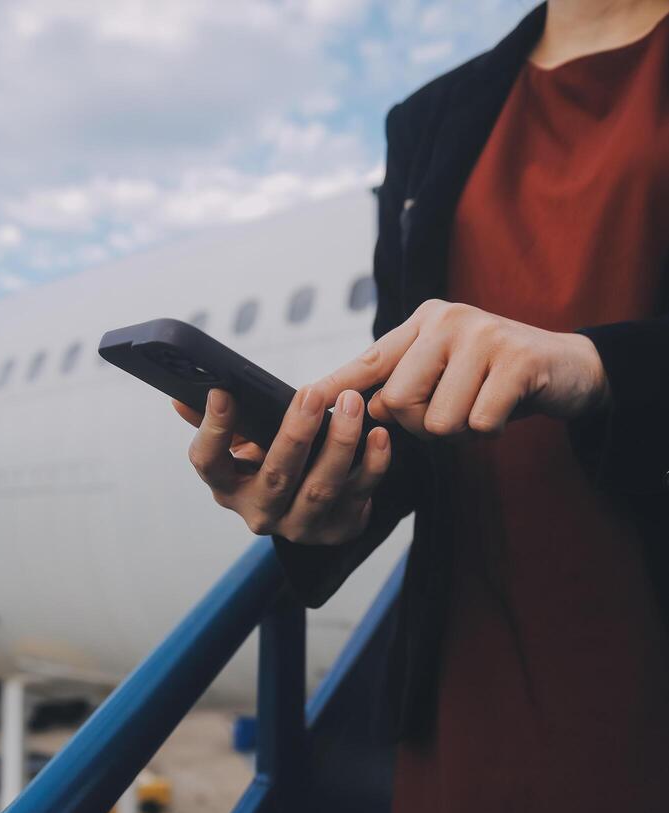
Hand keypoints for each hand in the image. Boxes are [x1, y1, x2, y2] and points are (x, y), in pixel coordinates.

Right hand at [173, 386, 390, 544]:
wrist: (316, 504)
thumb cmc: (275, 460)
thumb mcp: (245, 441)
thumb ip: (220, 420)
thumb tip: (181, 399)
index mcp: (227, 487)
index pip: (208, 463)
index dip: (213, 431)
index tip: (223, 394)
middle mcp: (260, 513)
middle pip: (275, 476)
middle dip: (295, 433)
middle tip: (311, 394)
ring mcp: (300, 526)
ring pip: (321, 488)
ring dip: (340, 443)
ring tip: (352, 404)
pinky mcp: (339, 528)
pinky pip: (360, 494)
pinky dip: (373, 464)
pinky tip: (378, 434)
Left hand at [312, 299, 609, 439]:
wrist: (570, 367)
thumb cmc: (495, 378)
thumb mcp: (446, 373)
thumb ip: (403, 384)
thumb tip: (362, 408)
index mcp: (422, 322)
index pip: (368, 361)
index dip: (333, 386)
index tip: (302, 403)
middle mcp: (447, 320)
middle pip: (398, 402)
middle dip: (424, 425)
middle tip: (456, 411)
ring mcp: (483, 334)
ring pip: (439, 419)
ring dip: (461, 431)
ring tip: (483, 405)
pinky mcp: (517, 359)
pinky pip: (479, 423)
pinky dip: (491, 431)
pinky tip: (506, 409)